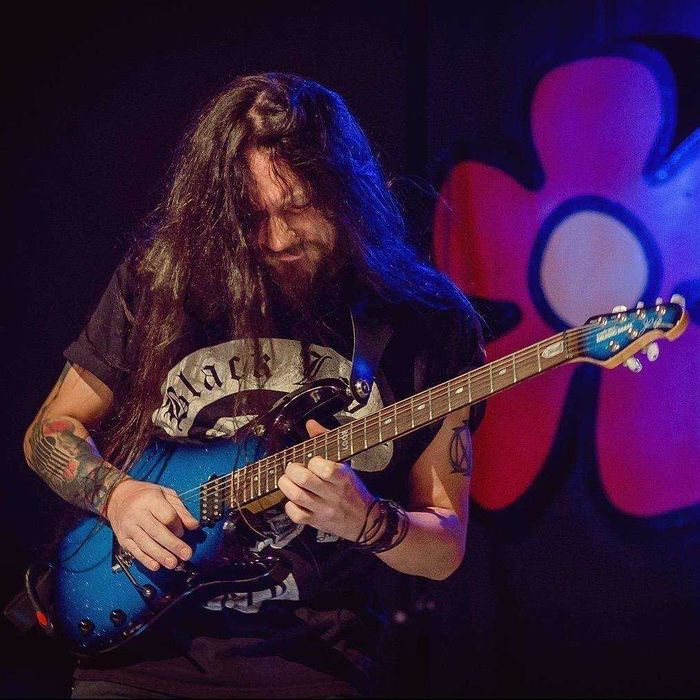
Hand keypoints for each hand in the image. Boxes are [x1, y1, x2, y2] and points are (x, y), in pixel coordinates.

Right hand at [105, 479, 199, 571]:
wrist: (119, 497)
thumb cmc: (146, 496)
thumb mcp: (166, 495)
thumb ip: (181, 510)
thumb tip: (194, 525)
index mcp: (151, 500)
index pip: (167, 516)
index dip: (177, 526)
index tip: (182, 532)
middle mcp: (138, 514)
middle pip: (157, 532)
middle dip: (173, 545)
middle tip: (186, 555)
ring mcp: (128, 527)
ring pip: (145, 544)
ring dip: (160, 556)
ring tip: (173, 564)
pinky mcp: (123, 538)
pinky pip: (135, 551)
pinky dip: (145, 560)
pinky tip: (156, 565)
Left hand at [277, 419, 375, 540]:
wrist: (366, 521)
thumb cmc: (353, 489)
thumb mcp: (346, 465)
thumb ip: (327, 441)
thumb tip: (310, 424)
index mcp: (343, 478)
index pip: (324, 468)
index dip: (313, 461)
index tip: (312, 461)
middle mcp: (333, 494)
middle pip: (304, 479)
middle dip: (292, 469)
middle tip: (293, 468)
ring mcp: (324, 510)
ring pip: (296, 495)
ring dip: (286, 484)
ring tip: (288, 480)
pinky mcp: (316, 522)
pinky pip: (295, 514)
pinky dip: (289, 504)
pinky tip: (293, 499)